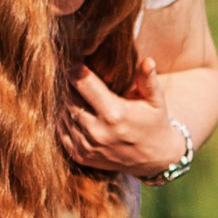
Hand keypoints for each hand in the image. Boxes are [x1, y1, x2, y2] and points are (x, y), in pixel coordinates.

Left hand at [61, 63, 187, 178]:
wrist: (153, 160)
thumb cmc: (154, 123)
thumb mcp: (156, 101)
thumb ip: (148, 80)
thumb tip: (147, 60)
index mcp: (114, 114)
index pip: (82, 82)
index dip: (74, 67)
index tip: (72, 57)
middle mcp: (97, 131)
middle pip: (68, 96)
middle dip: (68, 82)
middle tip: (71, 71)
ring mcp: (86, 146)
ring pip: (63, 113)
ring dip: (65, 99)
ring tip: (73, 89)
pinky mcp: (80, 156)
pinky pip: (62, 130)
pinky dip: (64, 118)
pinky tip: (75, 109)